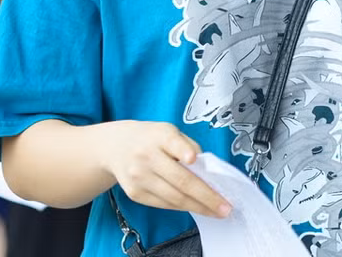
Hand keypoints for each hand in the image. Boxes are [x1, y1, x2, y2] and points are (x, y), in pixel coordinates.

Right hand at [96, 121, 230, 217]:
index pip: (172, 143)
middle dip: (206, 196)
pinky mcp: (135, 193)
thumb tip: (206, 168)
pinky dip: (183, 207)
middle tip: (225, 206)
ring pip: (173, 197)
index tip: (193, 159)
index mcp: (159, 136)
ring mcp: (139, 178)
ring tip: (216, 211)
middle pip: (180, 180)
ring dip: (198, 207)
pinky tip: (197, 207)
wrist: (116, 147)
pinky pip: (164, 204)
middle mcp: (146, 157)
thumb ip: (188, 145)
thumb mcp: (169, 131)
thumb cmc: (151, 139)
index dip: (183, 151)